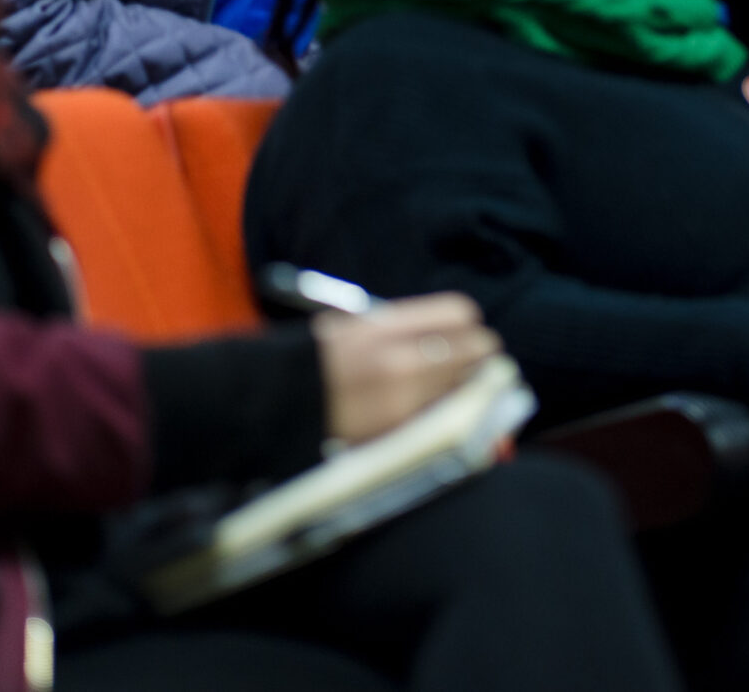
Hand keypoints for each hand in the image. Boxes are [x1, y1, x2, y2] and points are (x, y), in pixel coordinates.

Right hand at [316, 293, 501, 445]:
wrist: (270, 405)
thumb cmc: (311, 364)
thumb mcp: (353, 329)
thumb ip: (399, 331)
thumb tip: (448, 339)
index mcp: (385, 326)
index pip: (459, 314)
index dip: (468, 326)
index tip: (468, 334)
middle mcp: (400, 359)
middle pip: (473, 350)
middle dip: (478, 358)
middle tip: (477, 365)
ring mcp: (403, 399)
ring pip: (466, 388)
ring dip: (469, 388)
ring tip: (462, 391)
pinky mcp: (399, 433)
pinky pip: (442, 418)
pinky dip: (447, 416)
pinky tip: (438, 415)